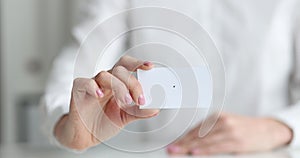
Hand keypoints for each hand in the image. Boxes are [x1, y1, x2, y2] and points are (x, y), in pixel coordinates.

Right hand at [54, 55, 158, 149]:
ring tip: (126, 102)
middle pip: (119, 70)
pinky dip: (93, 87)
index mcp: (118, 82)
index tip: (150, 67)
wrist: (85, 136)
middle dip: (133, 83)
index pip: (127, 66)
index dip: (138, 63)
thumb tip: (155, 108)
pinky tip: (100, 95)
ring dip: (118, 87)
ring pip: (105, 75)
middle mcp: (106, 80)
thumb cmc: (104, 122)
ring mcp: (91, 84)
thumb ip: (139, 112)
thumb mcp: (125, 117)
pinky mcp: (78, 91)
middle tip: (140, 99)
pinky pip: (84, 83)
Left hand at [167, 112, 292, 155]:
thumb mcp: (227, 124)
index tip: (173, 144)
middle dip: (182, 143)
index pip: (195, 129)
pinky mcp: (237, 141)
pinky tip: (195, 152)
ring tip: (177, 152)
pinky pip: (217, 147)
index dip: (182, 138)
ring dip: (189, 147)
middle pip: (197, 135)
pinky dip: (205, 150)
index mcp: (217, 117)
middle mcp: (222, 122)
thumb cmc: (246, 128)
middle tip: (170, 149)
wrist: (268, 129)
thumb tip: (192, 141)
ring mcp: (229, 131)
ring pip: (204, 141)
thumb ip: (211, 131)